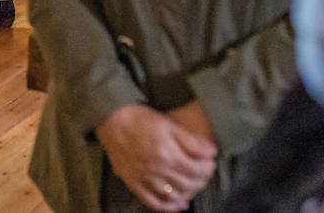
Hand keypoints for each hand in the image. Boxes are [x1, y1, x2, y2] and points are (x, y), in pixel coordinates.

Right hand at [95, 105, 216, 211]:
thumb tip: (211, 152)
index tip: (210, 162)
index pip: (197, 170)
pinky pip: (154, 202)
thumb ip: (191, 140)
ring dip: (189, 193)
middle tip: (204, 173)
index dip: (209, 167)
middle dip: (202, 180)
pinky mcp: (133, 183)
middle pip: (188, 184)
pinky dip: (169, 207)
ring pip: (174, 196)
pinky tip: (179, 204)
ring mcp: (143, 179)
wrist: (111, 120)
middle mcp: (155, 169)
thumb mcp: (168, 123)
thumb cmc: (140, 119)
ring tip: (194, 185)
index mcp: (166, 152)